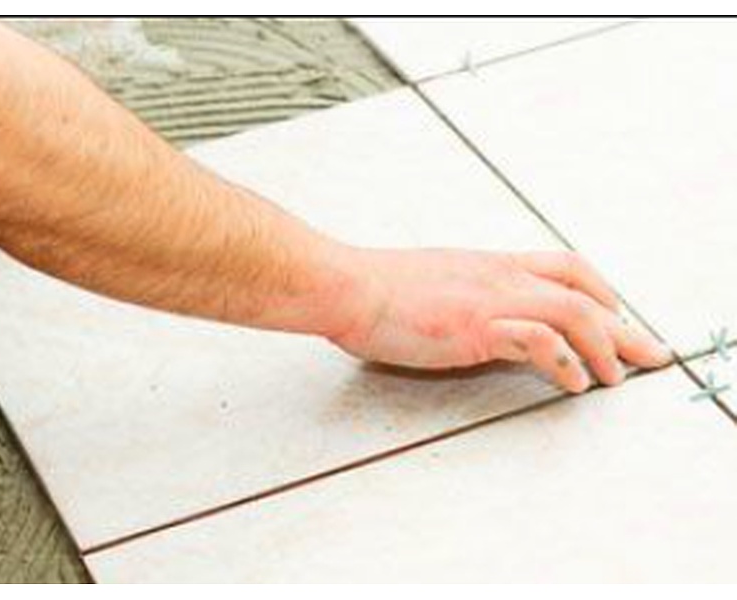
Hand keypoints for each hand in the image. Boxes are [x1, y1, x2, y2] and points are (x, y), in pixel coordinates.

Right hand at [330, 248, 671, 392]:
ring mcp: (489, 300)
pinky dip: (566, 362)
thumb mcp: (437, 283)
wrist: (347, 285)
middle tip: (649, 353)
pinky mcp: (473, 327)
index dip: (602, 291)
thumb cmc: (379, 287)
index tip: (617, 315)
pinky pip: (538, 340)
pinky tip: (572, 382)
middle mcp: (499, 277)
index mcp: (491, 265)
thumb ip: (468, 297)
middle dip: (624, 326)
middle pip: (583, 291)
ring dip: (605, 347)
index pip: (565, 267)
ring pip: (574, 313)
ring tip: (616, 378)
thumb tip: (486, 321)